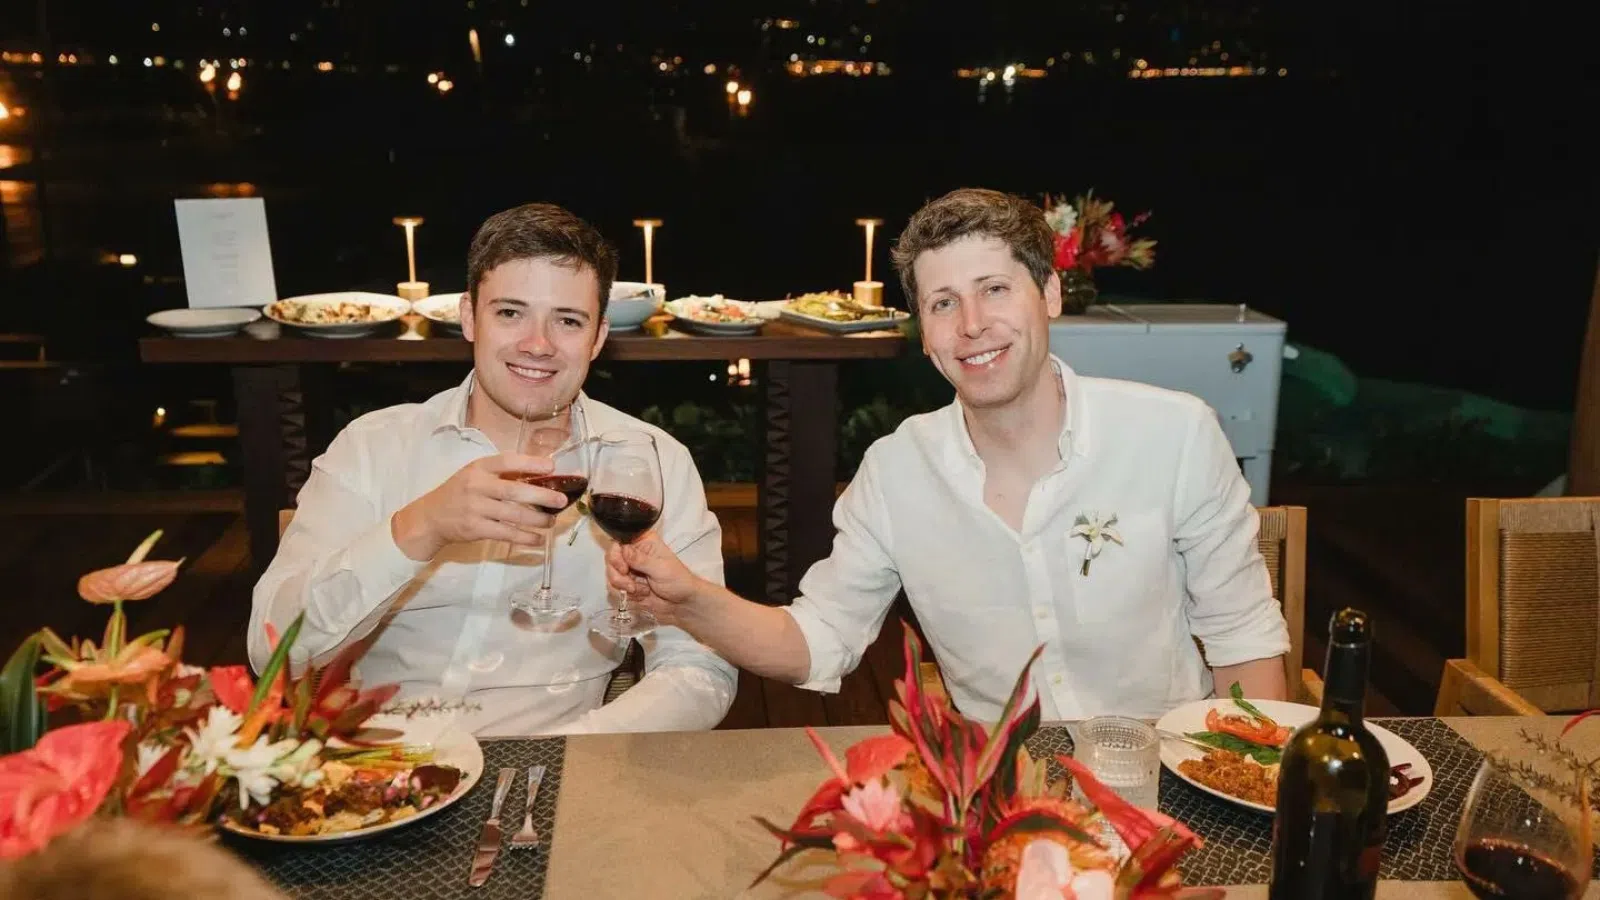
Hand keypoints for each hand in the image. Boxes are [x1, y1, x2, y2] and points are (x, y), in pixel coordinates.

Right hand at [390, 454, 564, 560]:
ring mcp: (475, 508)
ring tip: (551, 521)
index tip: (551, 467)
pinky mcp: (475, 529)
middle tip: (561, 501)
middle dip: (541, 496)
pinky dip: (524, 537)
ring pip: (513, 515)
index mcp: (479, 468)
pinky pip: (505, 533)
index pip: (507, 461)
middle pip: (514, 491)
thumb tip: (541, 475)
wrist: (431, 517)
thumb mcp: (476, 474)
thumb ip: (502, 473)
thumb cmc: (461, 492)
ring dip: (537, 519)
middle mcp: (476, 486)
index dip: (530, 463)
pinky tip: (538, 538)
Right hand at [604, 531, 704, 626]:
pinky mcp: (627, 585)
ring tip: (642, 590)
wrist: (682, 604)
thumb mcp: (660, 568)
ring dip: (623, 586)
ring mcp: (629, 570)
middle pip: (611, 559)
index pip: (619, 541)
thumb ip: (639, 559)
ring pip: (611, 575)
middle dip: (618, 574)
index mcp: (644, 543)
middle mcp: (634, 554)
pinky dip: (625, 594)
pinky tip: (640, 595)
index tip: (623, 568)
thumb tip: (622, 550)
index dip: (616, 555)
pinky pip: (614, 588)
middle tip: (631, 584)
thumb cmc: (678, 581)